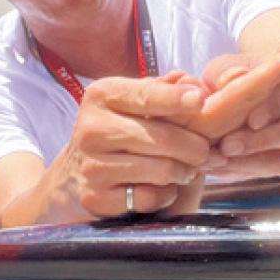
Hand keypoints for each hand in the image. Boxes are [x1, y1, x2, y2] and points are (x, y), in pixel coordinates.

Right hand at [57, 75, 210, 216]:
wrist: (72, 177)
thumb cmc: (115, 132)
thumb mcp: (129, 103)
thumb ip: (161, 90)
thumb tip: (191, 82)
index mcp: (101, 96)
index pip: (146, 95)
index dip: (176, 99)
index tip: (201, 101)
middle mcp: (92, 129)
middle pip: (163, 137)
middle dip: (196, 147)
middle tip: (207, 152)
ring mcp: (92, 166)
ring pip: (162, 170)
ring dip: (185, 172)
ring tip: (188, 170)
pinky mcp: (97, 198)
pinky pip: (151, 197)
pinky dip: (166, 194)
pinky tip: (163, 188)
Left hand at [191, 37, 279, 180]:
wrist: (234, 101)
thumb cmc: (232, 79)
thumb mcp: (226, 68)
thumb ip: (226, 71)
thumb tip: (230, 78)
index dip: (273, 108)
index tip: (252, 120)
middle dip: (260, 141)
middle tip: (228, 145)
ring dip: (248, 161)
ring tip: (218, 160)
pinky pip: (266, 173)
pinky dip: (240, 171)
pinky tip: (217, 167)